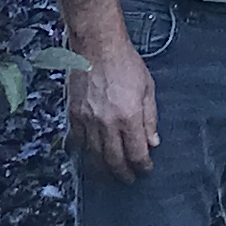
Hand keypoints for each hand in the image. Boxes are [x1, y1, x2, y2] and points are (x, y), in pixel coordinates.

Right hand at [69, 38, 160, 182]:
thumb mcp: (148, 89)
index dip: (142, 166)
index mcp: (129, 117)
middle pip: (114, 161)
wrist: (97, 46)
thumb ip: (150, 118)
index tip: (145, 169)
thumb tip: (153, 142)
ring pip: (93, 156)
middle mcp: (107, 123)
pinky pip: (77, 142)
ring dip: (103, 170)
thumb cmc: (125, 63)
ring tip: (109, 175)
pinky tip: (90, 156)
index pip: (136, 154)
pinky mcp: (73, 114)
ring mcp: (87, 120)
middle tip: (128, 179)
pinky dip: (84, 153)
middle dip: (123, 174)